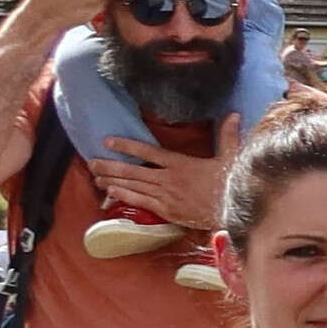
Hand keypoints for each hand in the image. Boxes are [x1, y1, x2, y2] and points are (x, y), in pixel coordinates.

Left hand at [91, 120, 236, 230]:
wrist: (234, 212)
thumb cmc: (232, 185)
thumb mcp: (232, 158)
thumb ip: (228, 136)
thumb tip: (234, 115)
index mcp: (181, 164)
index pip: (149, 151)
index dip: (127, 145)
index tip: (108, 141)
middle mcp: (169, 178)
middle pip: (133, 170)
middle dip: (110, 165)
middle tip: (91, 161)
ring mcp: (165, 196)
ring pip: (132, 185)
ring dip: (111, 180)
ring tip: (95, 175)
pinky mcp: (166, 210)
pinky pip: (139, 201)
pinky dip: (123, 194)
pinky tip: (110, 190)